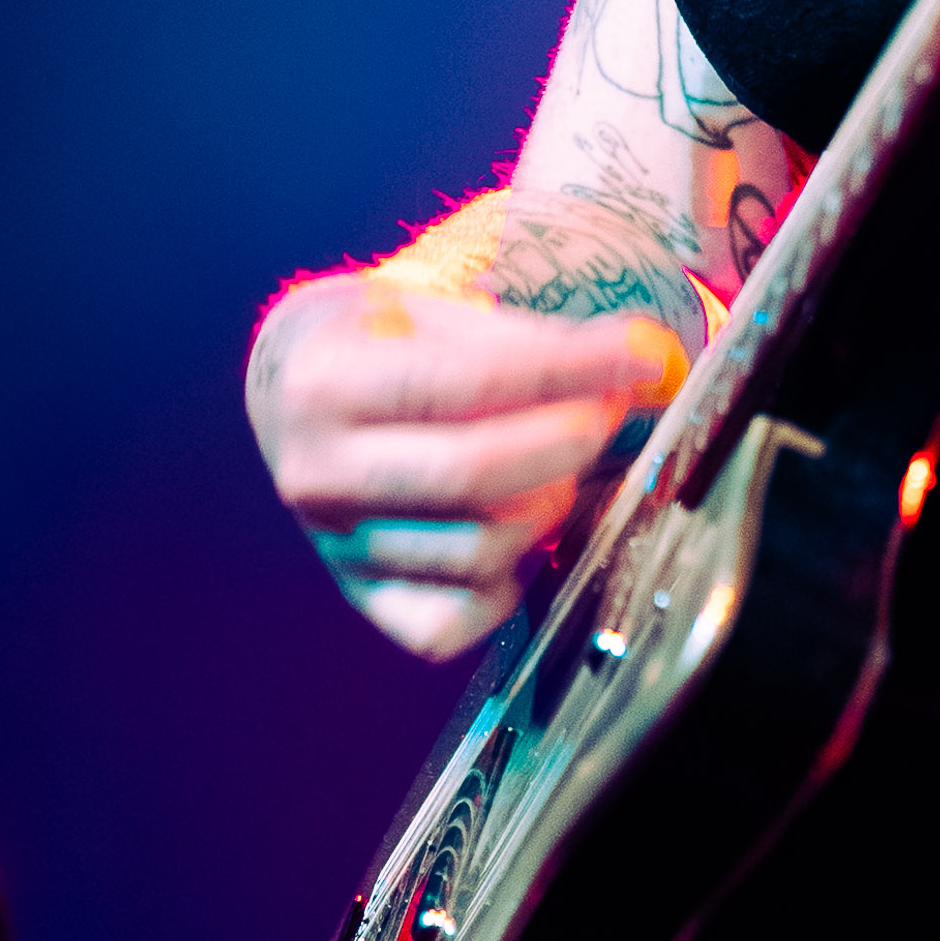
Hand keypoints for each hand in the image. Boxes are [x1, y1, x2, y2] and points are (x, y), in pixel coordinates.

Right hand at [246, 271, 688, 659]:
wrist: (295, 397)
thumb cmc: (383, 347)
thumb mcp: (436, 314)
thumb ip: (530, 340)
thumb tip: (642, 361)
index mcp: (326, 385)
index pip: (467, 382)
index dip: (569, 370)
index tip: (644, 355)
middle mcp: (317, 474)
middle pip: (473, 475)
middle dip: (567, 441)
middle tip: (608, 413)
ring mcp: (335, 547)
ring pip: (477, 551)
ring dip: (547, 505)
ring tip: (557, 467)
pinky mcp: (361, 599)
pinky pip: (448, 626)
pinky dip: (502, 589)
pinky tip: (516, 538)